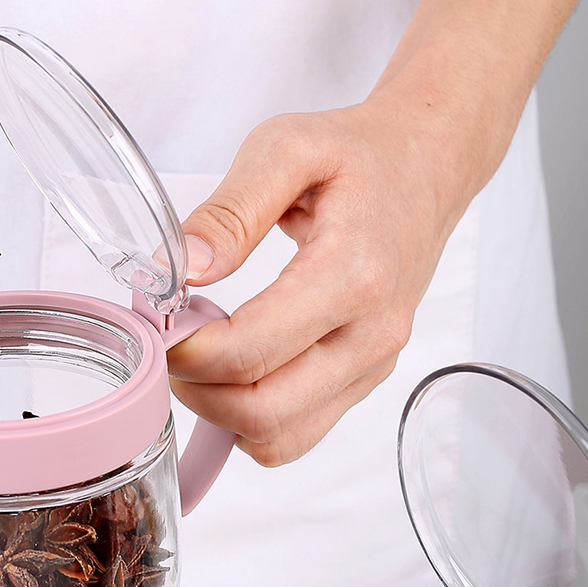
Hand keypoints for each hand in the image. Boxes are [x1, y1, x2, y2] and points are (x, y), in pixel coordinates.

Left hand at [167, 101, 467, 466]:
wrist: (428, 167)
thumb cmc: (357, 156)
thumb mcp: (285, 149)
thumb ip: (228, 212)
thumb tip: (182, 270)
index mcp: (353, 275)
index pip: (249, 351)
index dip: (187, 350)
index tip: (159, 323)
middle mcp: (371, 334)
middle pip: (261, 410)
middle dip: (197, 389)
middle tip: (172, 345)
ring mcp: (372, 365)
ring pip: (278, 437)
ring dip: (220, 412)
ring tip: (202, 358)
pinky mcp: (365, 379)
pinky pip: (297, 434)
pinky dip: (251, 421)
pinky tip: (233, 372)